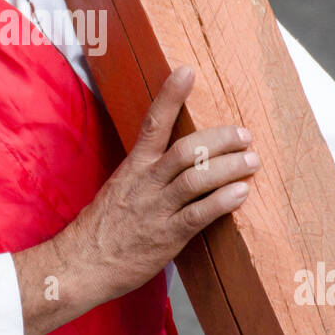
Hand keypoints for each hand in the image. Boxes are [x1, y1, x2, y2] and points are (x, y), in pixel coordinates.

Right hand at [67, 66, 258, 304]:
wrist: (81, 264)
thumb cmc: (102, 229)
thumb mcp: (120, 190)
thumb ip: (148, 175)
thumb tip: (179, 162)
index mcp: (133, 167)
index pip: (153, 123)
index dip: (170, 96)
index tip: (187, 71)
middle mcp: (146, 182)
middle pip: (186, 150)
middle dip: (220, 139)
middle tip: (245, 135)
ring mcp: (156, 208)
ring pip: (197, 178)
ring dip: (229, 167)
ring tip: (252, 161)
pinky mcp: (166, 236)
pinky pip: (198, 214)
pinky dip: (222, 201)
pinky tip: (241, 194)